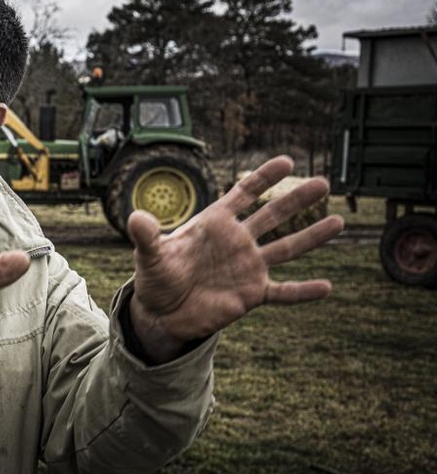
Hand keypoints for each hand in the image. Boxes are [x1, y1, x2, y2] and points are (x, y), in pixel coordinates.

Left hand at [127, 155, 344, 362]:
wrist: (162, 312)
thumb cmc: (156, 277)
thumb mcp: (149, 256)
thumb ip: (147, 236)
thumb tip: (135, 217)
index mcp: (215, 224)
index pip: (243, 194)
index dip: (263, 178)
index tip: (287, 161)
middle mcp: (237, 241)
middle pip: (273, 215)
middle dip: (297, 199)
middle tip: (324, 183)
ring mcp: (248, 267)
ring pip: (286, 248)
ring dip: (312, 236)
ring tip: (338, 221)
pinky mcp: (252, 294)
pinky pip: (283, 292)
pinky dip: (303, 291)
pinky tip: (327, 287)